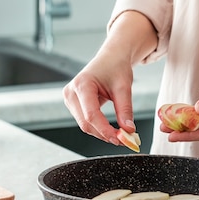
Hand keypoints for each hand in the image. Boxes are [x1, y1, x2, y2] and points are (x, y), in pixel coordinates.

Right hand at [63, 12, 157, 145]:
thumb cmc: (116, 67)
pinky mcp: (73, 103)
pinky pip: (85, 121)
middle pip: (86, 123)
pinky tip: (111, 129)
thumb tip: (128, 130)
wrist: (111, 58)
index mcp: (82, 85)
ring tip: (121, 135)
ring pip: (85, 125)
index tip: (120, 139)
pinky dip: (98, 127)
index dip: (105, 130)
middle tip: (124, 140)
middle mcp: (71, 92)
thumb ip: (125, 110)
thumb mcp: (124, 87)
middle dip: (105, 134)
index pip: (91, 115)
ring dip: (102, 132)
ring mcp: (69, 98)